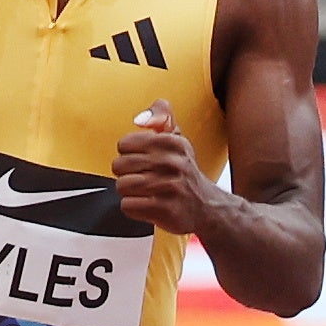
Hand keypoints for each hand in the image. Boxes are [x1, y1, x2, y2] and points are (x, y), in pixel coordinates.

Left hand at [115, 100, 218, 232]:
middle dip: (127, 174)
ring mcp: (169, 187)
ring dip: (130, 192)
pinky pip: (128, 205)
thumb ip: (160, 116)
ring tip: (146, 192)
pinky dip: (134, 208)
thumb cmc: (183, 171)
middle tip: (144, 178)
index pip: (124, 144)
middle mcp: (172, 162)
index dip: (130, 154)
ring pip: (122, 185)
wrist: (206, 207)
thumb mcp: (177, 138)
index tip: (145, 160)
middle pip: (119, 165)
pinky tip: (148, 205)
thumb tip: (140, 119)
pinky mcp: (164, 210)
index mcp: (171, 142)